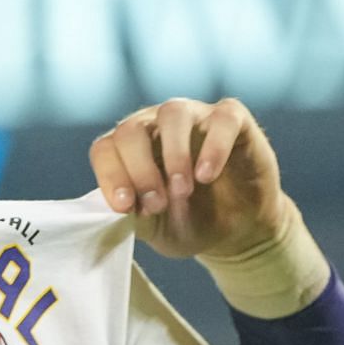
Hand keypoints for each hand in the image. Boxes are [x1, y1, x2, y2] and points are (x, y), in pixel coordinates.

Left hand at [88, 97, 290, 259]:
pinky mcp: (233, 119)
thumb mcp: (157, 228)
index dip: (110, 176)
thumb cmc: (189, 222)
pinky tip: (207, 175)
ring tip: (182, 190)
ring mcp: (195, 117)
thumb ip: (135, 217)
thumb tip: (118, 212)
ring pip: (173, 114)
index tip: (124, 207)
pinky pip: (222, 118)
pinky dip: (214, 146)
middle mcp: (157, 125)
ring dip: (174, 154)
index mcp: (130, 150)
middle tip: (156, 205)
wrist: (237, 230)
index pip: (106, 149)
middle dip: (139, 170)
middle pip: (132, 130)